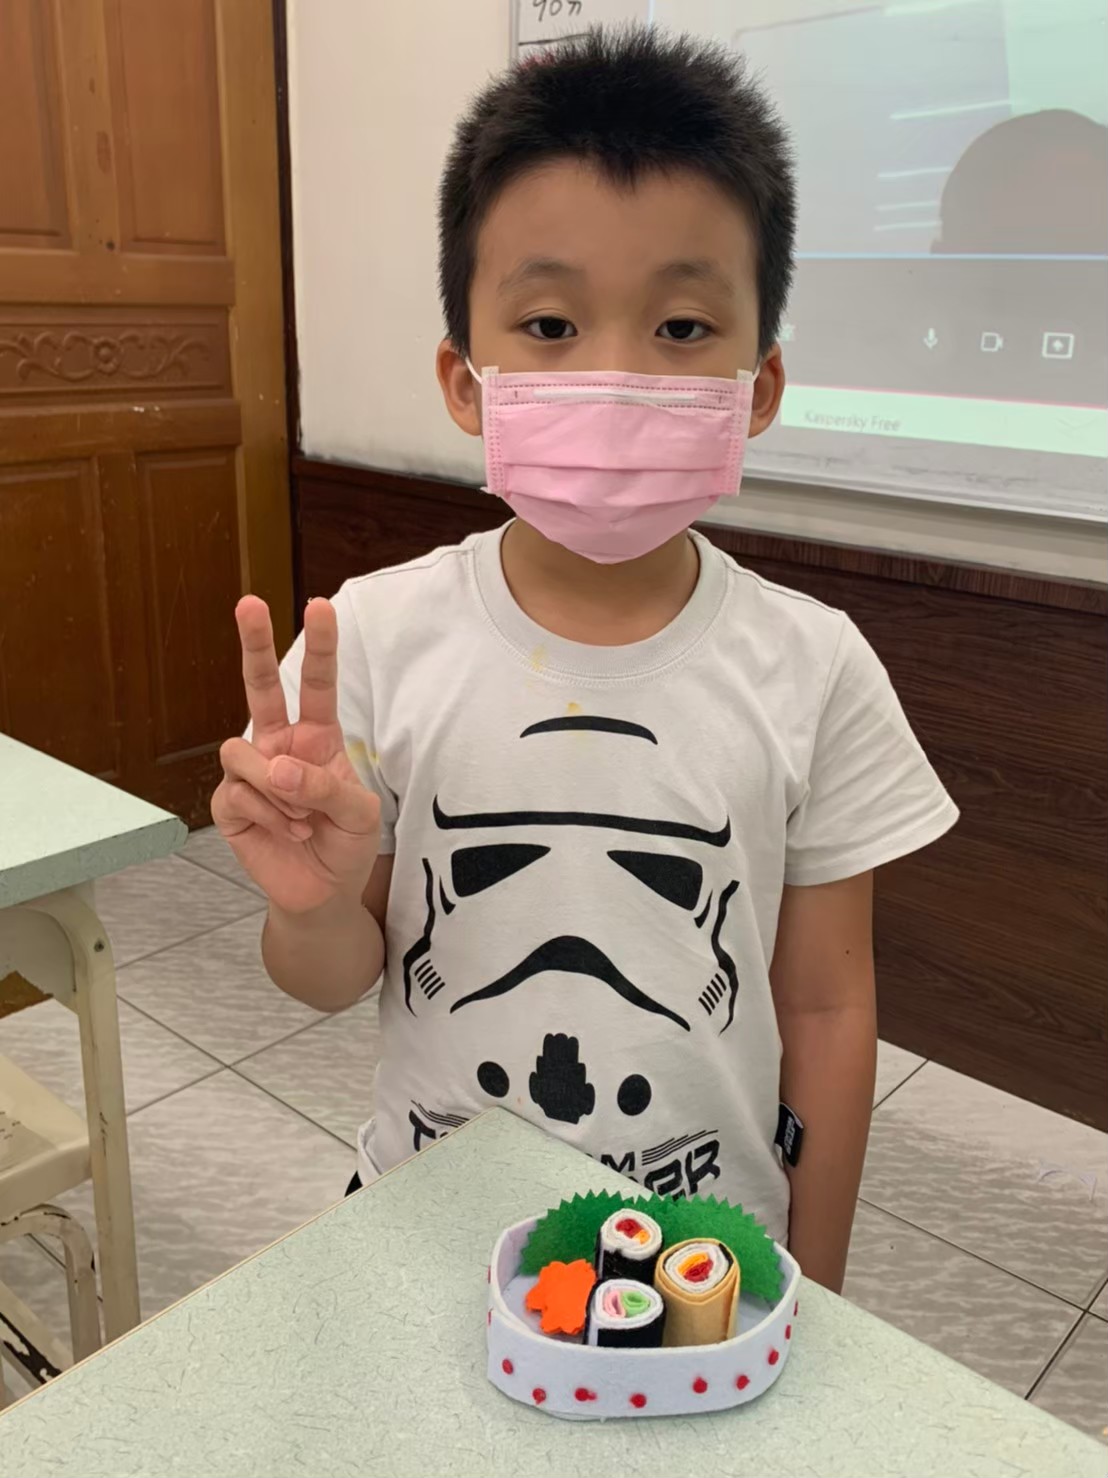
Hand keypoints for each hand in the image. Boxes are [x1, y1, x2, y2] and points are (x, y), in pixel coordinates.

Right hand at [211, 596, 380, 914]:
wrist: (324, 892)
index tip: (320, 606)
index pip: (317, 684)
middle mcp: (279, 746)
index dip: (319, 646)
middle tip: (250, 603)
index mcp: (317, 738)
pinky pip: (240, 794)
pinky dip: (272, 817)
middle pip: (259, 686)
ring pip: (244, 751)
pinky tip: (290, 833)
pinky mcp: (229, 804)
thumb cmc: (346, 844)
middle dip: (253, 643)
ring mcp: (250, 773)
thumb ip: (327, 786)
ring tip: (304, 818)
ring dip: (279, 787)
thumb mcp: (360, 814)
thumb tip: (276, 769)